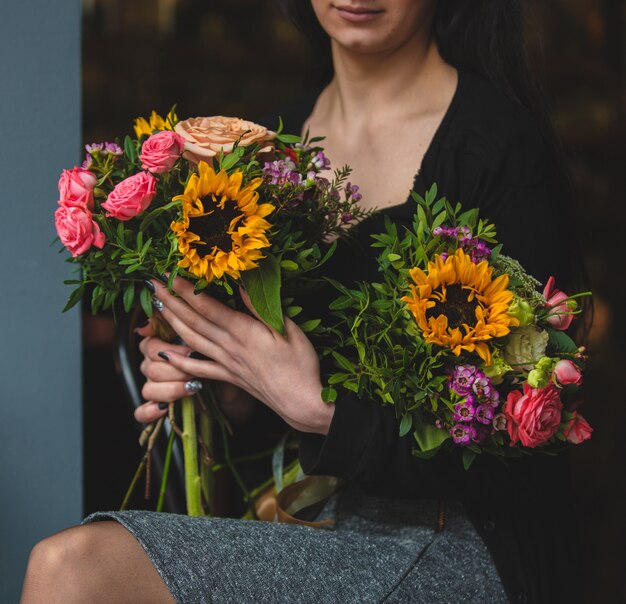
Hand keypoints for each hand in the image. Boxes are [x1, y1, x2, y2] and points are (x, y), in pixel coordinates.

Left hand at [143, 276, 333, 433]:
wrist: (301, 402)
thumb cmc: (301, 365)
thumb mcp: (289, 330)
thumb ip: (260, 309)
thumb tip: (241, 284)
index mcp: (245, 332)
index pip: (208, 307)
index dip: (187, 290)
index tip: (170, 274)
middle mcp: (230, 347)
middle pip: (193, 321)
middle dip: (171, 301)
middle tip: (152, 284)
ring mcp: (226, 364)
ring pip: (191, 340)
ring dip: (170, 322)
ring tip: (155, 306)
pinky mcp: (228, 377)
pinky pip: (197, 368)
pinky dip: (178, 361)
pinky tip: (163, 355)